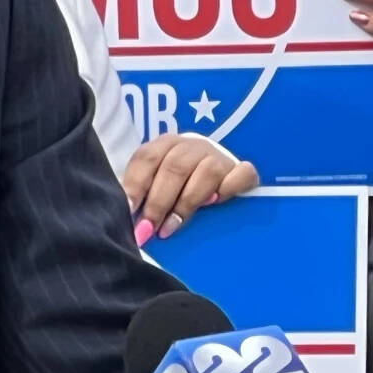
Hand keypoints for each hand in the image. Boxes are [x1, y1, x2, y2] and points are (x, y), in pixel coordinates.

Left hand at [123, 133, 257, 245]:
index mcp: (166, 143)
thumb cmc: (179, 184)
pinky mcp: (243, 170)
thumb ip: (145, 195)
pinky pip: (242, 175)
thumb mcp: (158, 183)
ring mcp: (220, 156)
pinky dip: (228, 189)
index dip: (136, 184)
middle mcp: (193, 145)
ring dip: (187, 202)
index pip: (147, 157)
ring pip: (206, 172)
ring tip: (173, 227)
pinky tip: (216, 204)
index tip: (129, 210)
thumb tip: (132, 219)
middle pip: (174, 168)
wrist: (217, 173)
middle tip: (149, 228)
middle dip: (159, 201)